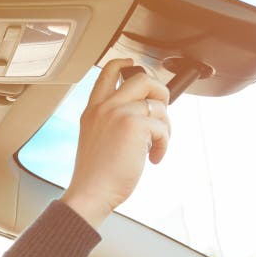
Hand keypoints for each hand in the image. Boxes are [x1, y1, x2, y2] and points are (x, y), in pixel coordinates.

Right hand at [61, 59, 170, 227]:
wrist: (91, 192)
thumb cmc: (95, 175)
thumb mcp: (97, 139)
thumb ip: (114, 121)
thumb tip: (145, 113)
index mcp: (92, 110)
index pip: (107, 73)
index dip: (124, 64)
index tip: (133, 65)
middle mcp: (104, 107)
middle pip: (141, 78)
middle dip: (160, 91)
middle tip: (160, 111)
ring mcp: (119, 113)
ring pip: (158, 104)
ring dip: (165, 127)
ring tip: (155, 147)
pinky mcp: (135, 125)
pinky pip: (163, 126)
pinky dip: (164, 144)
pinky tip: (154, 159)